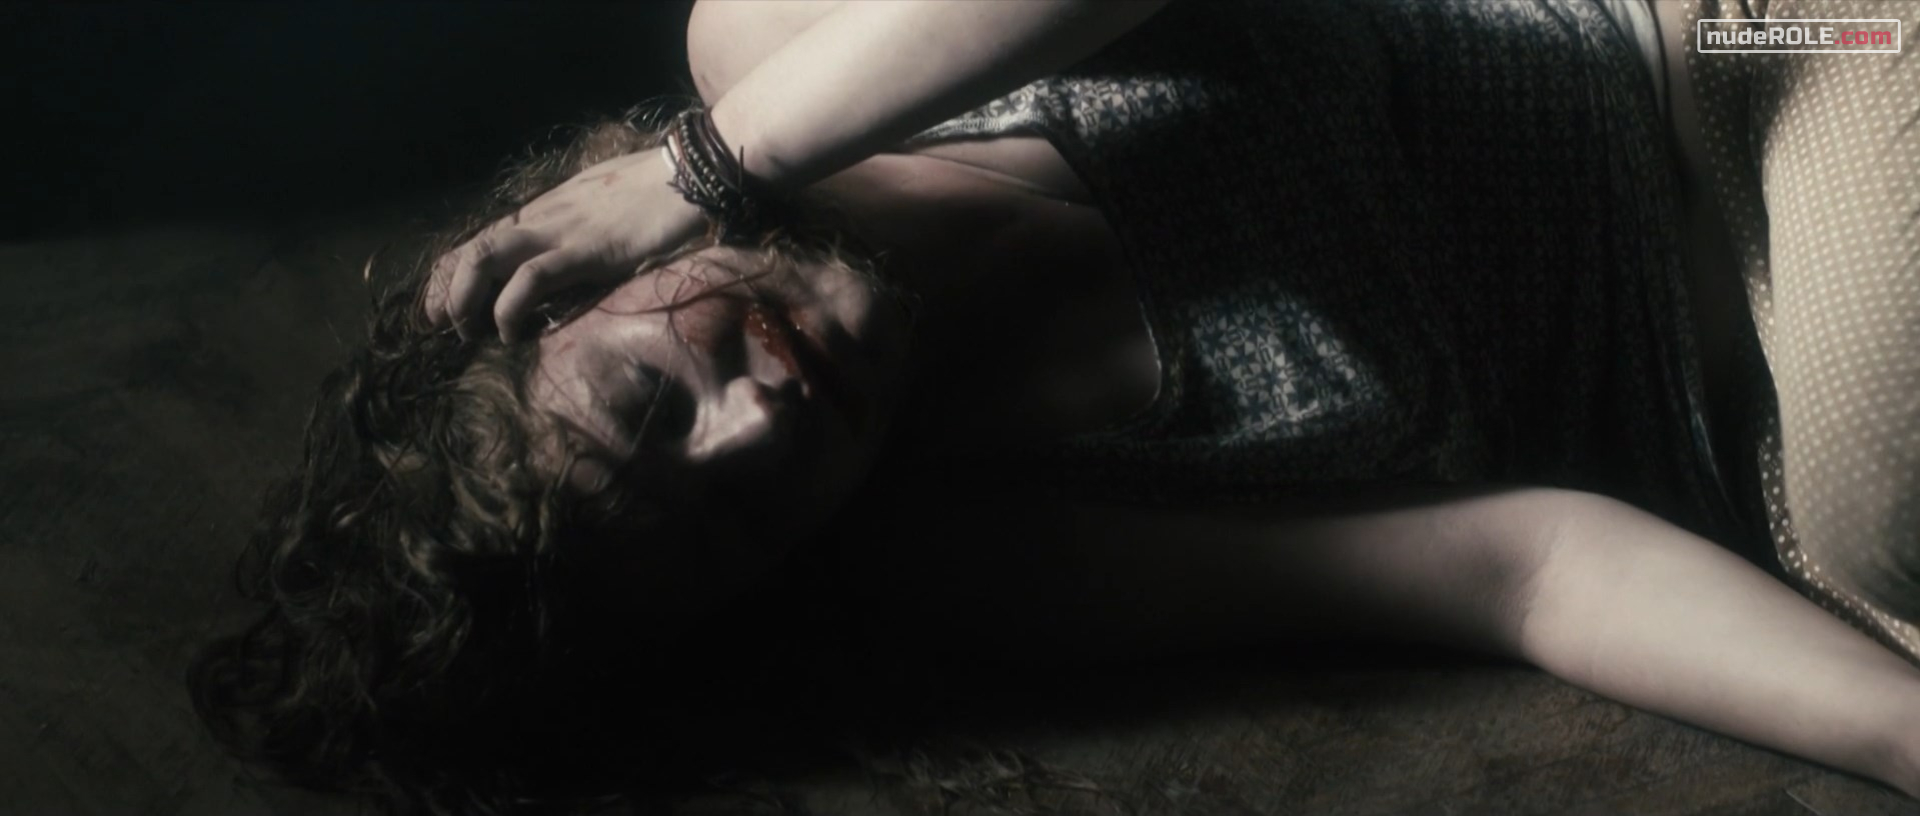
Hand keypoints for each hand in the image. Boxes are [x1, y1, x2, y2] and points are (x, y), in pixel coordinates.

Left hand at [424, 148, 707, 342]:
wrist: (692, 176)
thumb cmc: (659, 191)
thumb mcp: (605, 205)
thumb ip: (581, 225)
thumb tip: (571, 254)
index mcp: (548, 207)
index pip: (485, 234)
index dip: (454, 268)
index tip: (441, 300)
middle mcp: (544, 216)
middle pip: (474, 247)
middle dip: (447, 288)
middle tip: (439, 324)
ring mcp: (561, 232)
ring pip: (486, 257)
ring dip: (464, 298)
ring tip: (463, 331)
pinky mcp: (583, 251)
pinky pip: (530, 279)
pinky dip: (509, 308)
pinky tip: (509, 331)